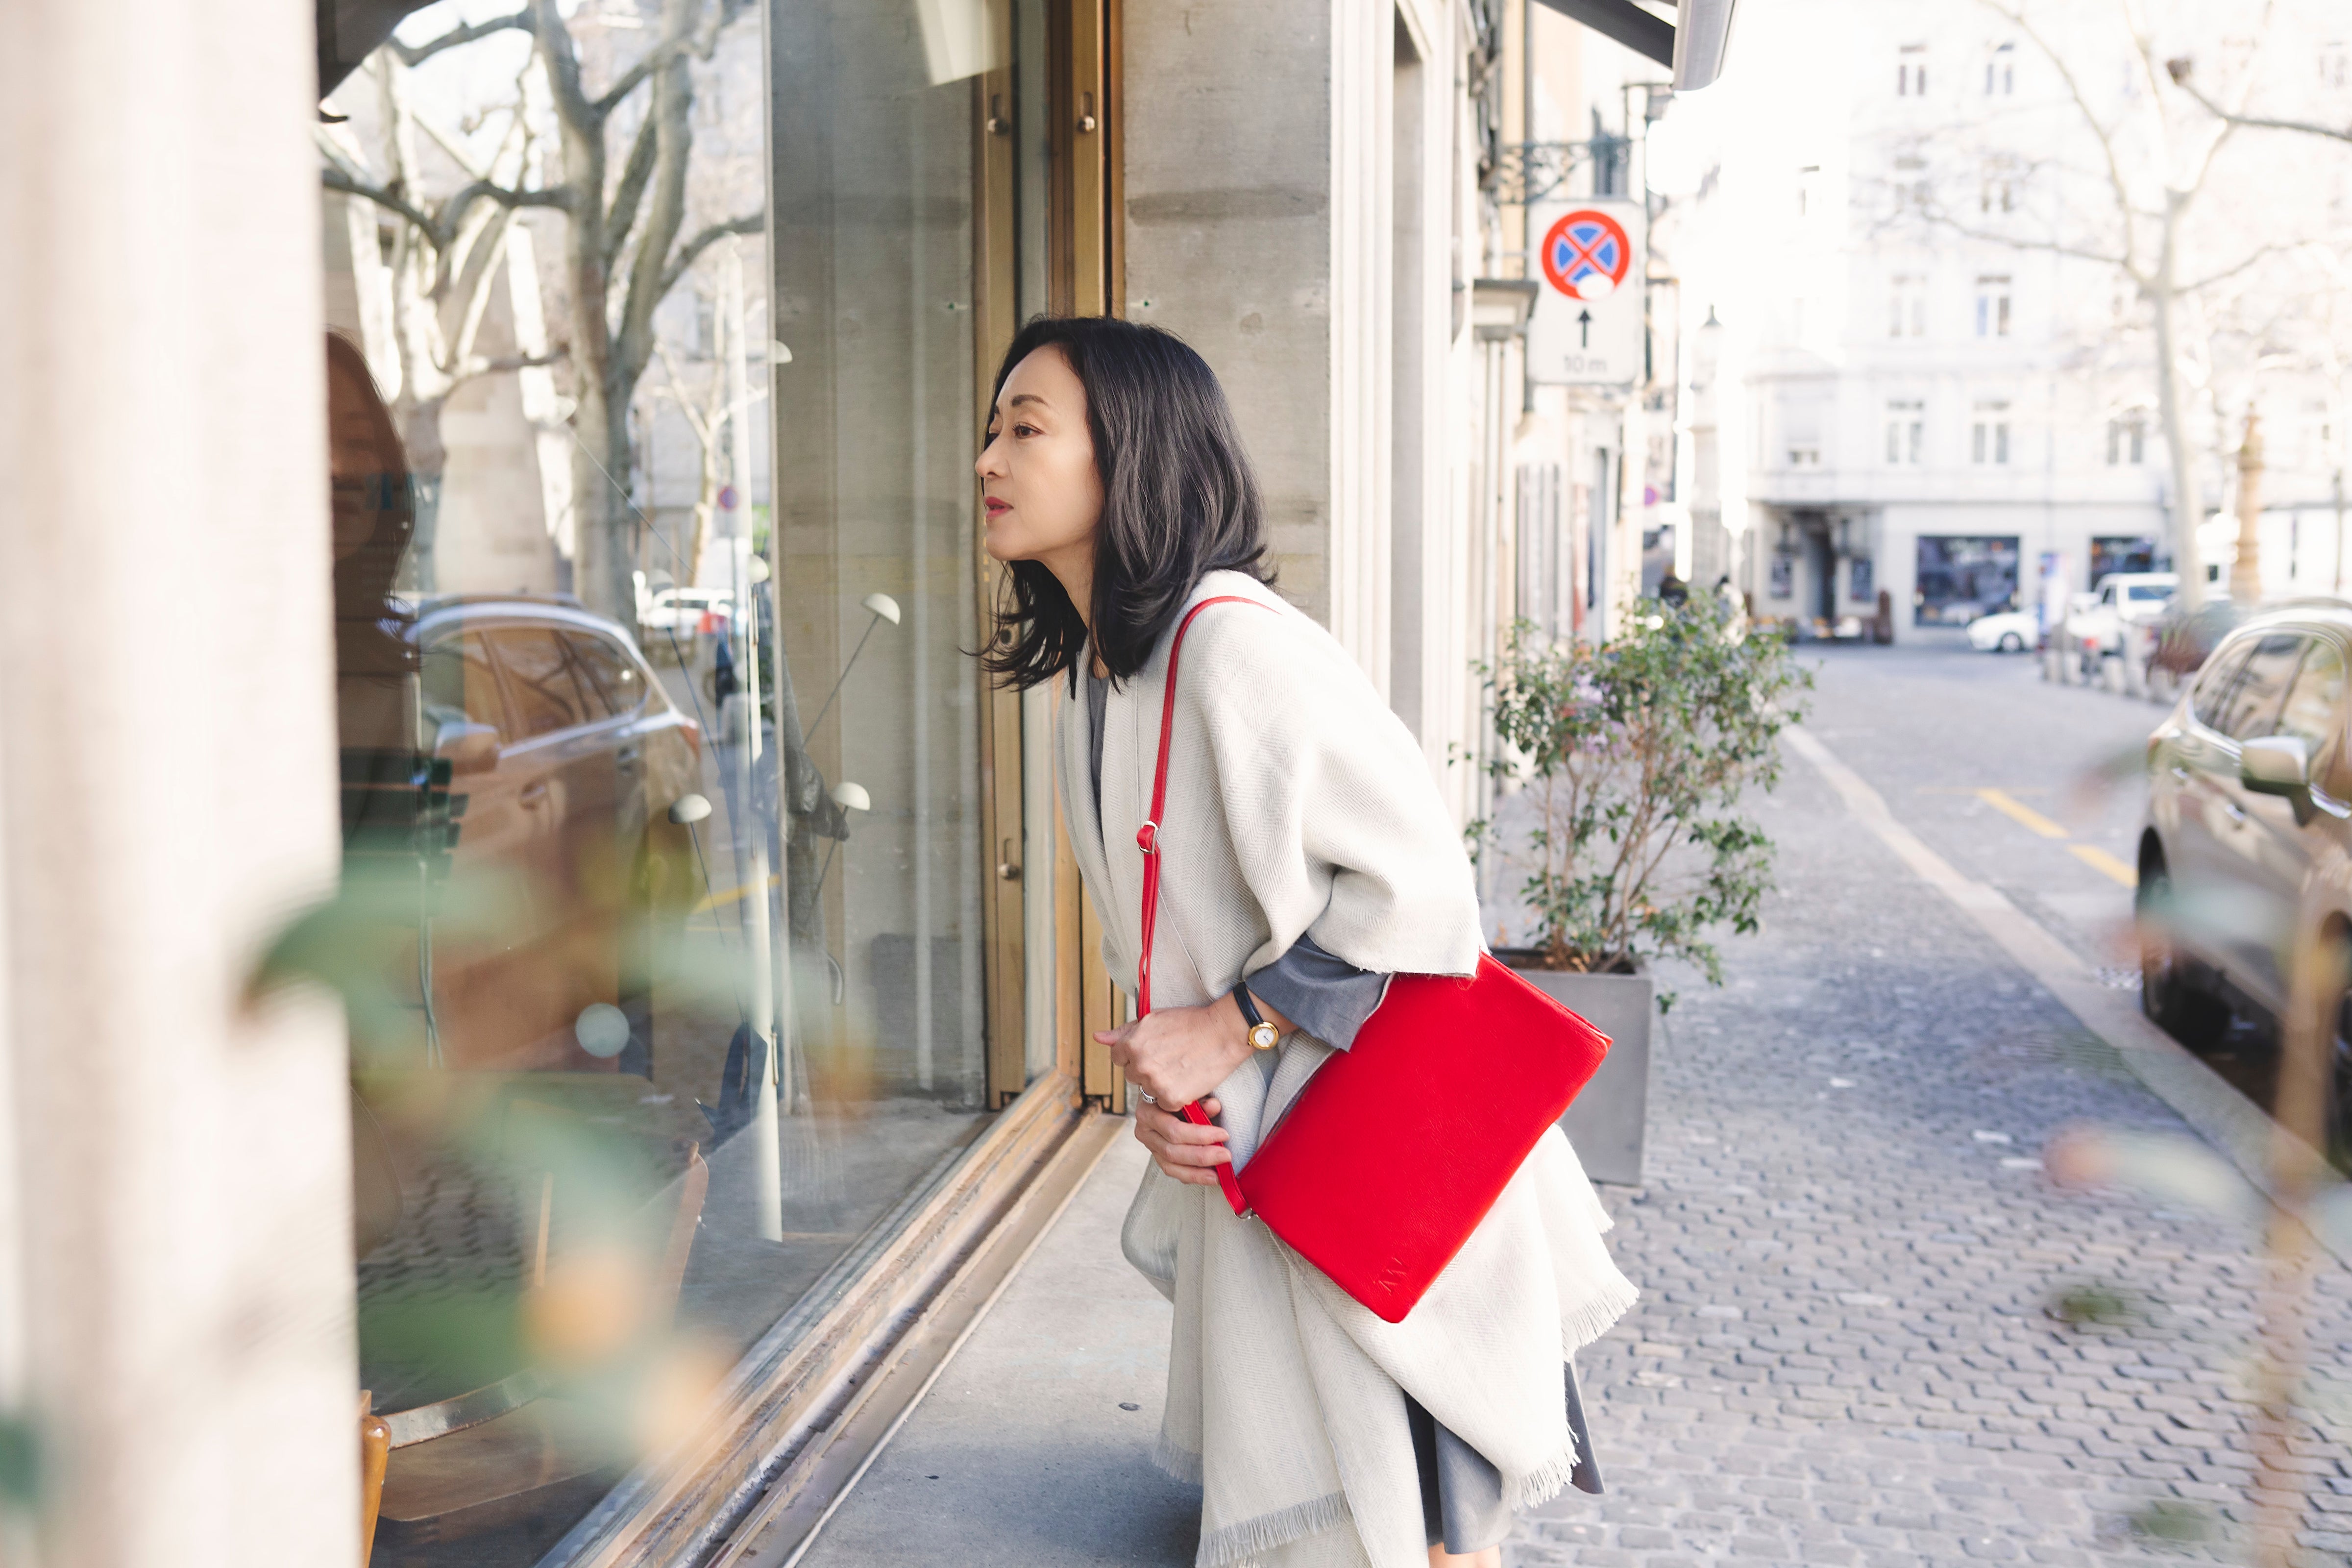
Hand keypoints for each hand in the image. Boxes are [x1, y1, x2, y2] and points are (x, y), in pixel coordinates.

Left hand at [1096, 996, 1255, 1107]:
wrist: (1223, 1032)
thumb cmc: (1190, 1022)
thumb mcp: (1153, 1019)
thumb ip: (1123, 1032)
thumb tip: (1098, 1037)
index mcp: (1131, 1044)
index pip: (1119, 1058)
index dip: (1136, 1054)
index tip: (1154, 1051)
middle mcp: (1140, 1064)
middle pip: (1133, 1076)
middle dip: (1148, 1070)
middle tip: (1170, 1059)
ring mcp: (1155, 1083)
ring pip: (1149, 1091)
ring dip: (1161, 1085)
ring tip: (1180, 1068)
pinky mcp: (1172, 1098)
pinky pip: (1165, 1104)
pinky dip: (1175, 1096)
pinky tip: (1187, 1080)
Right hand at [1134, 1095, 1229, 1185]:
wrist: (1167, 1095)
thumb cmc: (1180, 1091)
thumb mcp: (1190, 1092)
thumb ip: (1201, 1100)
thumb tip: (1214, 1106)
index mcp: (1149, 1110)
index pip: (1174, 1129)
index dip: (1200, 1135)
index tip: (1223, 1135)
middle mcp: (1145, 1130)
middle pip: (1172, 1150)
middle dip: (1202, 1155)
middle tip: (1225, 1155)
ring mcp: (1150, 1146)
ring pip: (1171, 1165)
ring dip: (1197, 1171)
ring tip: (1218, 1174)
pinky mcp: (1158, 1157)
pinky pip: (1173, 1172)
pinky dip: (1192, 1176)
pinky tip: (1209, 1177)